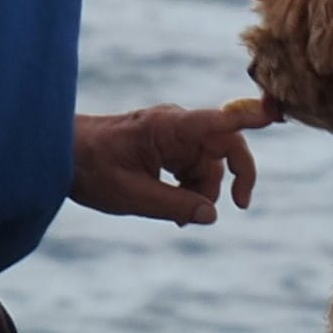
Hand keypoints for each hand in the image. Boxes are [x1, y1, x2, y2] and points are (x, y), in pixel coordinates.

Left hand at [70, 100, 268, 225]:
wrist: (58, 153)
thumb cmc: (89, 168)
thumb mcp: (131, 196)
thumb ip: (175, 206)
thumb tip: (211, 216)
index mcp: (169, 128)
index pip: (219, 120)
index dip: (250, 117)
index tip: (274, 113)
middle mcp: (177, 125)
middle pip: (223, 148)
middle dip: (224, 182)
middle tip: (229, 209)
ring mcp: (172, 134)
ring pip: (208, 163)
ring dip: (201, 192)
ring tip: (178, 218)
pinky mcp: (165, 144)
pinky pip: (191, 165)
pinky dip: (189, 188)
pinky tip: (177, 211)